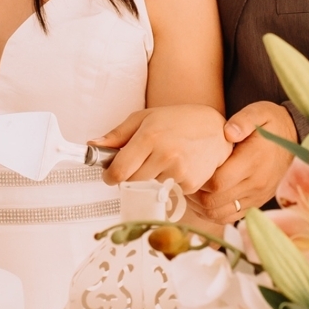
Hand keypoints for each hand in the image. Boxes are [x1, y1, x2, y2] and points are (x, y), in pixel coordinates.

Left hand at [92, 104, 233, 193]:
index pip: (118, 171)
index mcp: (149, 137)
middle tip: (144, 159)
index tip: (110, 174)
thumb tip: (92, 145)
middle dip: (132, 173)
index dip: (110, 176)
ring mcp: (179, 171)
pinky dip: (169, 181)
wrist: (216, 130)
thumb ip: (117, 134)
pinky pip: (168, 189)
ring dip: (152, 176)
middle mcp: (164, 155)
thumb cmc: (178, 120)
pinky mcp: (191, 183)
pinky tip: (180, 165)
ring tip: (166, 157)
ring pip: (149, 186)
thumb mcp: (145, 118)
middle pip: (132, 181)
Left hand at [191, 101, 296, 222]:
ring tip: (191, 190)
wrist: (294, 138)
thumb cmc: (270, 124)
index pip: (217, 183)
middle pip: (214, 202)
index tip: (190, 168)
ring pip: (219, 215)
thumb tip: (228, 132)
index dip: (198, 180)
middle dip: (194, 195)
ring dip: (200, 207)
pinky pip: (229, 217)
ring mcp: (256, 197)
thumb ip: (243, 120)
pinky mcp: (256, 203)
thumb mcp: (259, 112)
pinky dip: (212, 213)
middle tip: (184, 180)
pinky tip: (204, 199)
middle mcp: (255, 184)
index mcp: (253, 162)